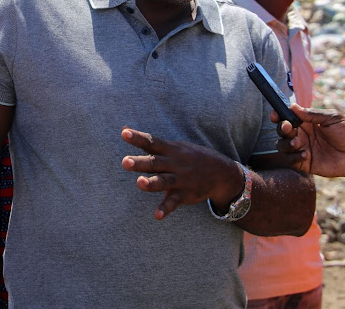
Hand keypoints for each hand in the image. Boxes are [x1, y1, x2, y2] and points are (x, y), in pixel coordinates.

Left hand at [120, 127, 239, 220]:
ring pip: (164, 181)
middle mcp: (174, 163)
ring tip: (139, 183)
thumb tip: (124, 128)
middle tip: (125, 162)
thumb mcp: (173, 145)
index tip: (124, 133)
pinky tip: (157, 215)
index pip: (151, 141)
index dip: (137, 138)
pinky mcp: (185, 195)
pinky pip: (174, 202)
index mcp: (170, 149)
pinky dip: (166, 208)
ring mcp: (180, 179)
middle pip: (155, 162)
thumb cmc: (189, 157)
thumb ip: (148, 142)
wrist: (221, 172)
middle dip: (140, 163)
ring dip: (151, 183)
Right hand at [273, 104, 344, 178]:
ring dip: (286, 143)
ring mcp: (302, 149)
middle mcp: (302, 135)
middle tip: (288, 128)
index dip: (278, 115)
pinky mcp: (304, 163)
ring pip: (281, 145)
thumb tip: (293, 106)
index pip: (287, 117)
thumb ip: (312, 114)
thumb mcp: (332, 118)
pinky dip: (293, 157)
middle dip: (281, 128)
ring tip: (298, 143)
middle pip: (281, 131)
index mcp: (307, 122)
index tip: (275, 115)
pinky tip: (306, 154)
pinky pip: (290, 160)